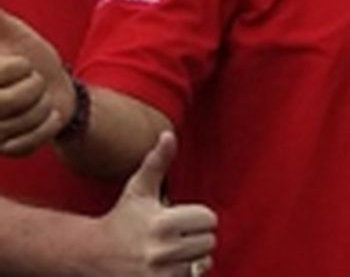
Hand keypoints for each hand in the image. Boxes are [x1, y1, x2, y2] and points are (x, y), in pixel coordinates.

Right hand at [0, 9, 72, 155]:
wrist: (54, 86)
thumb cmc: (24, 53)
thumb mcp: (6, 29)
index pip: (5, 74)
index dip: (15, 69)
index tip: (19, 66)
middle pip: (11, 101)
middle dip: (31, 87)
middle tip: (29, 82)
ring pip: (24, 121)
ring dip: (41, 106)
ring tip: (34, 98)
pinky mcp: (6, 151)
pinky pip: (29, 143)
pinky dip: (45, 126)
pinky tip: (42, 116)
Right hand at [93, 131, 217, 276]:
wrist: (92, 255)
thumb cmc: (122, 219)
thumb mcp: (138, 189)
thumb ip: (157, 161)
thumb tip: (169, 135)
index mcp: (161, 223)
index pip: (209, 219)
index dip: (198, 217)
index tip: (183, 218)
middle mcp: (161, 251)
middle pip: (209, 242)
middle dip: (197, 237)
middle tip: (177, 234)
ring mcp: (159, 274)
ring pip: (202, 263)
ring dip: (192, 257)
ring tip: (173, 251)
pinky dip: (186, 274)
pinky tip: (171, 266)